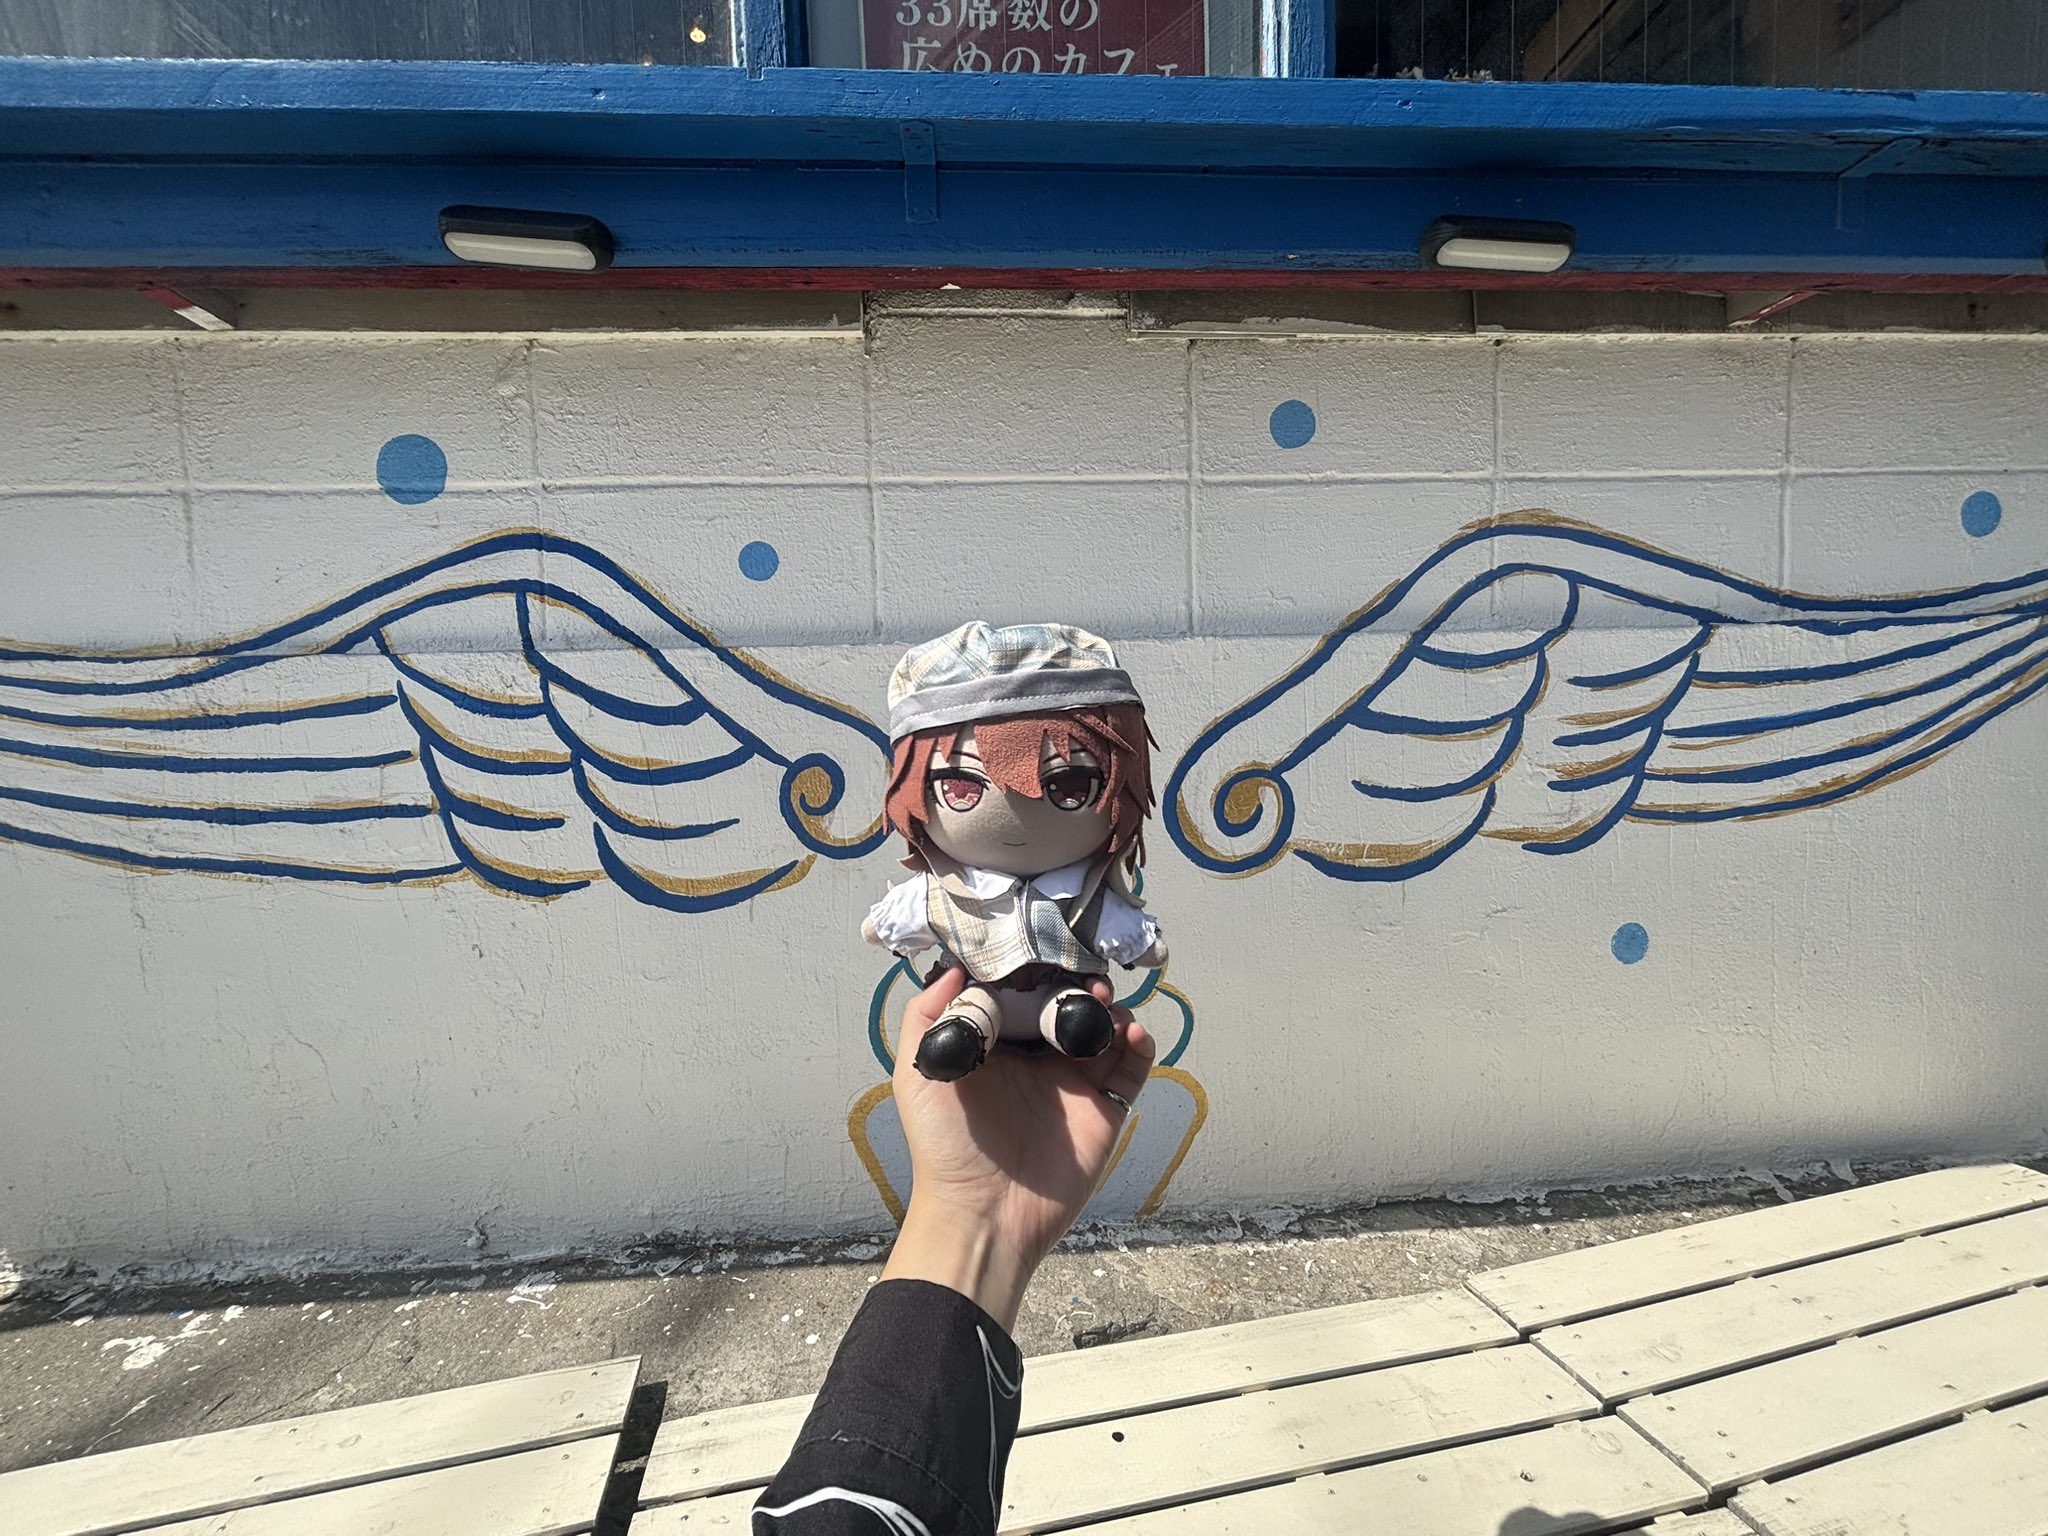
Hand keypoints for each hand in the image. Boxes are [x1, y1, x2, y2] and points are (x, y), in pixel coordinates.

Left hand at [879, 968, 1155, 1331]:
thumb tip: (955, 965)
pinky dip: (1140, 1043)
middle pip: (1069, 1003)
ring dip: (1112, 1006)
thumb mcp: (917, 1074)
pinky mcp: (1105, 1109)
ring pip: (1105, 1028)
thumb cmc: (945, 1146)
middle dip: (1080, 981)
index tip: (1045, 945)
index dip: (1035, 968)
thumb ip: (928, 1016)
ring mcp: (1074, 1083)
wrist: (983, 1214)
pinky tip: (1130, 1031)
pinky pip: (1131, 1068)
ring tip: (1106, 1001)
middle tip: (1085, 972)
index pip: (1022, 992)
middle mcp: (1037, 1058)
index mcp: (996, 1044)